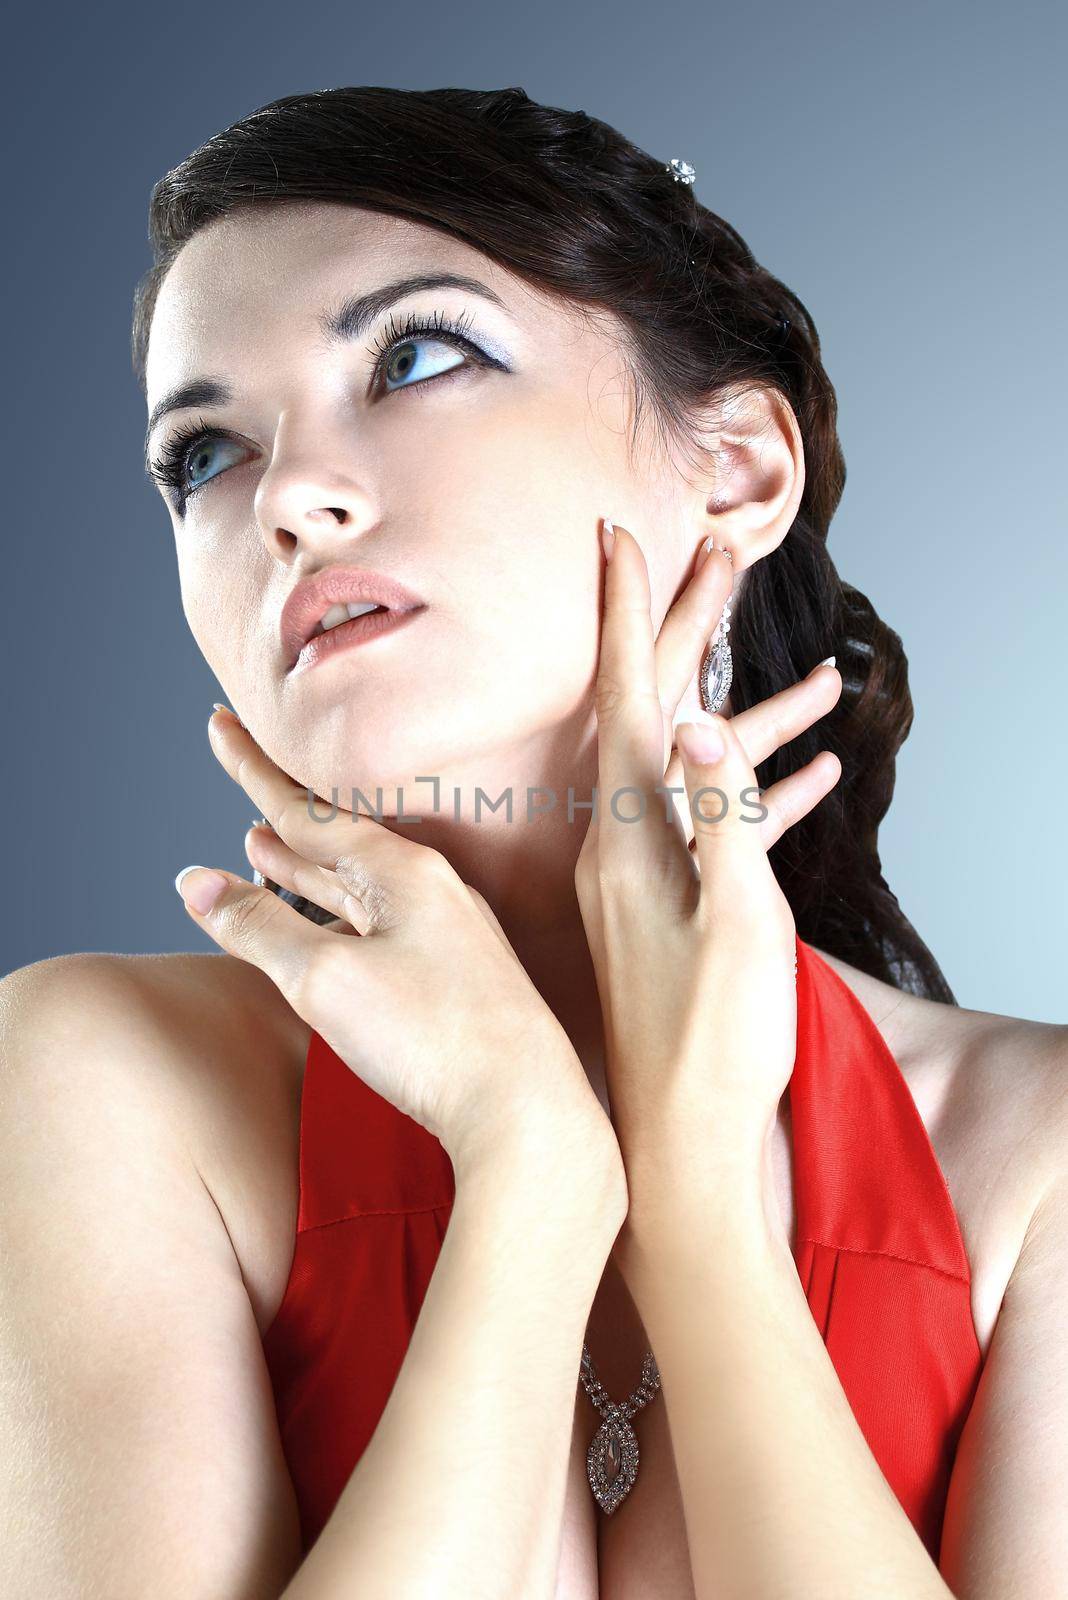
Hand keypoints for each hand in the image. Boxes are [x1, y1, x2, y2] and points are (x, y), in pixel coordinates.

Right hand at [175, 710, 623, 1189]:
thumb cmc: (432, 1039)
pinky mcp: (454, 977)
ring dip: (304, 862)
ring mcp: (447, 933)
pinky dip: (337, 911)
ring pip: (356, 883)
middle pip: (333, 838)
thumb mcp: (324, 979)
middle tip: (243, 770)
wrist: (526, 1111)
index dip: (254, 768)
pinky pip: (377, 923)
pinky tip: (326, 922)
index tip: (220, 724)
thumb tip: (194, 882)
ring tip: (261, 841)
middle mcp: (431, 890)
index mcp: (402, 872)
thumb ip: (256, 927)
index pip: (306, 808)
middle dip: (279, 810)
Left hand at [574, 521, 842, 1206]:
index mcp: (628, 835)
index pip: (623, 695)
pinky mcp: (667, 910)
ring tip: (817, 679)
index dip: (623, 611)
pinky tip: (806, 778)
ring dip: (748, 717)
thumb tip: (693, 722)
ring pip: (693, 768)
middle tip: (713, 556)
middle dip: (686, 630)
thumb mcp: (731, 923)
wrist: (680, 1141)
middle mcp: (621, 844)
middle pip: (653, 709)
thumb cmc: (710, 1042)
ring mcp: (642, 877)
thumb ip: (716, 819)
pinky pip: (712, 829)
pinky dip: (755, 794)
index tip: (615, 533)